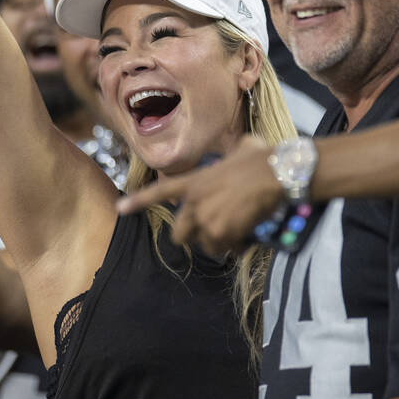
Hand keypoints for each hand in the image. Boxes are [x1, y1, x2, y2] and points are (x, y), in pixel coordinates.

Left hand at [116, 136, 283, 254]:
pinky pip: (226, 251)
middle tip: (214, 232)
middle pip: (179, 235)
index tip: (120, 208)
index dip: (138, 202)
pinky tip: (249, 237)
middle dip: (195, 237)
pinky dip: (238, 248)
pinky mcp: (223, 233)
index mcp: (194, 181)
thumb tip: (245, 147)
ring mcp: (206, 219)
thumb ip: (232, 155)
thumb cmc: (264, 158)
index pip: (159, 192)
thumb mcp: (241, 149)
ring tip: (239, 232)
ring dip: (221, 243)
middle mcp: (194, 202)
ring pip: (206, 246)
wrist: (277, 172)